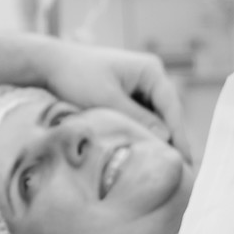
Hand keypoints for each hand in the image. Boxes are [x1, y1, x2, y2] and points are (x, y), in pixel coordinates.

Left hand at [38, 40, 191, 159]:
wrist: (49, 63)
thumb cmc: (76, 76)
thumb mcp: (107, 99)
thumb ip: (137, 118)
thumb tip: (165, 138)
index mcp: (150, 70)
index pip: (172, 107)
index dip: (179, 135)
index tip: (184, 160)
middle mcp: (149, 75)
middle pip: (167, 113)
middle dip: (172, 139)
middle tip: (181, 170)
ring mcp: (139, 84)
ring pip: (154, 116)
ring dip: (157, 137)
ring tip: (164, 165)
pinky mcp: (126, 93)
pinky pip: (140, 115)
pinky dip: (142, 131)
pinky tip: (143, 151)